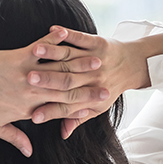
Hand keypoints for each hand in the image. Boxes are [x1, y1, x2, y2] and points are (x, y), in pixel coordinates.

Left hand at [0, 27, 109, 156]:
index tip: (97, 108)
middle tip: (108, 86)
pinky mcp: (18, 57)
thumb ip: (15, 138)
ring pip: (59, 70)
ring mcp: (27, 74)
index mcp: (28, 110)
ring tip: (98, 61)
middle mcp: (32, 93)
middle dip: (89, 89)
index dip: (80, 109)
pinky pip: (41, 48)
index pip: (60, 111)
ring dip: (80, 64)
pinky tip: (66, 35)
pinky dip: (54, 41)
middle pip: (66, 92)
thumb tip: (29, 152)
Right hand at [28, 27, 162, 138]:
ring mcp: (95, 59)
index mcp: (90, 96)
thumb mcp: (97, 108)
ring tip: (35, 52)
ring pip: (71, 57)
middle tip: (28, 80)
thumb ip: (77, 118)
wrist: (134, 65)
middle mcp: (93, 79)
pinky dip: (68, 34)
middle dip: (47, 80)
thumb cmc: (110, 88)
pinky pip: (81, 38)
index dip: (51, 112)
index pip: (67, 106)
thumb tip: (63, 134)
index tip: (33, 116)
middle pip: (67, 81)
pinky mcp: (98, 43)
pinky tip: (53, 30)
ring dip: (53, 53)